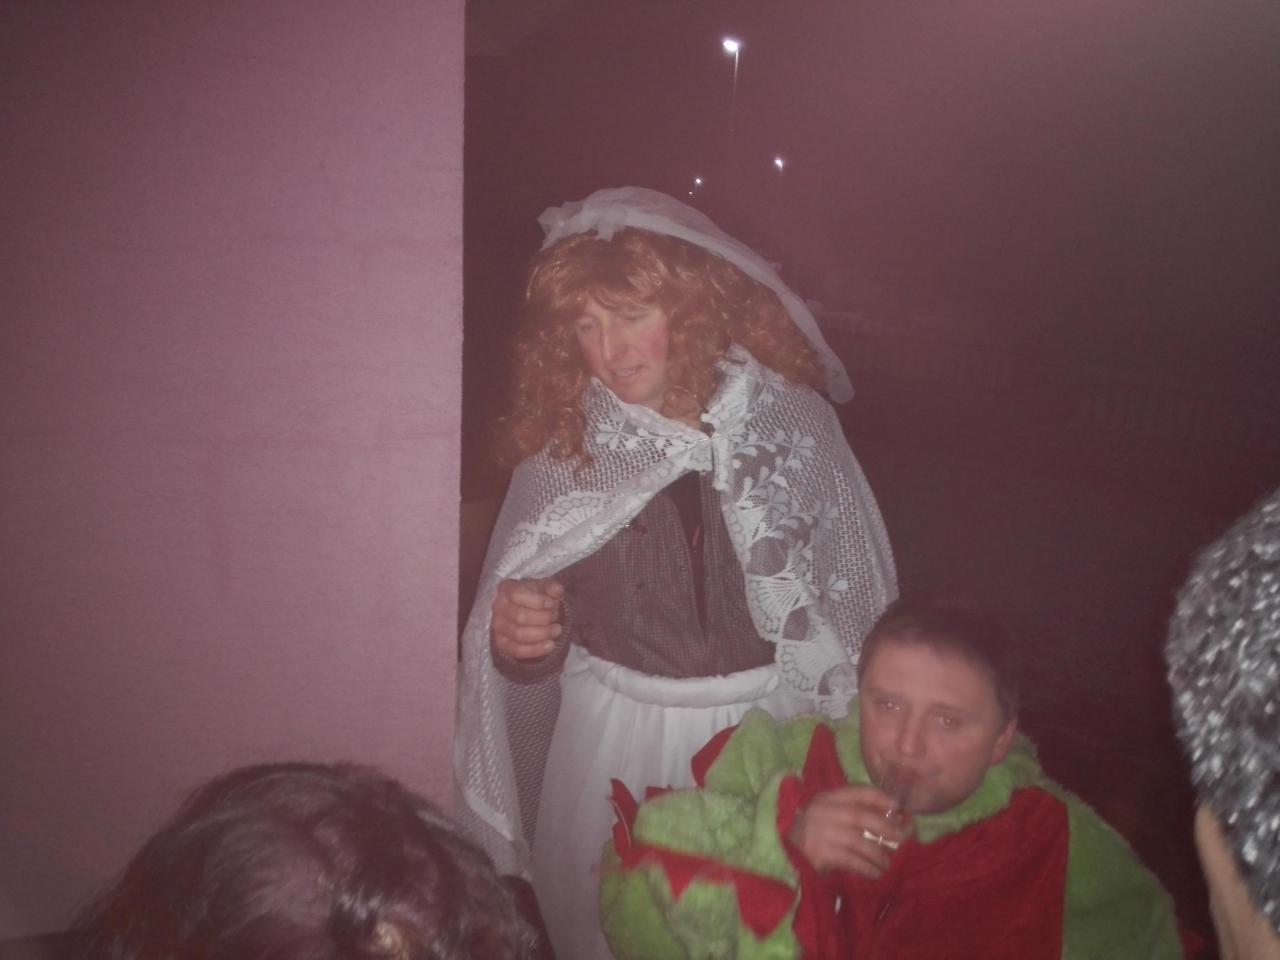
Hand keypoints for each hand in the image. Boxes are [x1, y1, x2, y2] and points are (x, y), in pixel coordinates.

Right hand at [490, 578, 564, 660]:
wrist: (530, 610)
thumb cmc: (536, 597)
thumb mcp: (544, 588)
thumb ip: (551, 588)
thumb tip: (557, 589)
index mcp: (506, 588)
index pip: (516, 594)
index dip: (537, 601)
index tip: (551, 603)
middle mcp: (498, 607)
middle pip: (519, 616)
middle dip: (543, 618)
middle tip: (555, 617)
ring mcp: (498, 627)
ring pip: (519, 635)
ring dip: (542, 634)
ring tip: (557, 630)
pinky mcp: (502, 644)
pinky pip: (518, 650)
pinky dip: (537, 649)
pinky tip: (551, 644)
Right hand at [787, 785, 912, 879]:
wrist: (783, 854)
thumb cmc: (811, 834)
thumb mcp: (828, 816)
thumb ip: (852, 813)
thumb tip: (891, 819)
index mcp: (826, 798)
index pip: (856, 791)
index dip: (879, 797)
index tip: (897, 806)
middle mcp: (822, 811)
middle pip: (861, 816)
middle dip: (886, 827)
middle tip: (902, 838)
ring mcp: (819, 831)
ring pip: (858, 841)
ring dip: (878, 854)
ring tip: (887, 863)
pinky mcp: (819, 853)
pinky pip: (851, 860)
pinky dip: (867, 868)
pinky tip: (875, 873)